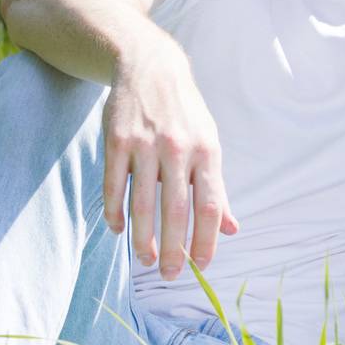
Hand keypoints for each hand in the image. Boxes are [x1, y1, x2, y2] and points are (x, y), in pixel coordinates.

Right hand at [102, 37, 237, 278]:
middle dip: (173, 247)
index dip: (206, 238)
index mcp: (207, 152)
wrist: (151, 69)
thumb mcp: (210, 145)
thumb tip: (231, 230)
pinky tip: (118, 230)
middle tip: (171, 274)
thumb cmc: (186, 116)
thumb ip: (217, 189)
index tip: (203, 265)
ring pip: (142, 201)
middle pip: (175, 209)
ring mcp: (144, 145)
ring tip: (145, 259)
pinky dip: (114, 211)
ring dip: (143, 237)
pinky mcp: (115, 142)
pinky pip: (113, 185)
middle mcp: (177, 149)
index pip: (210, 205)